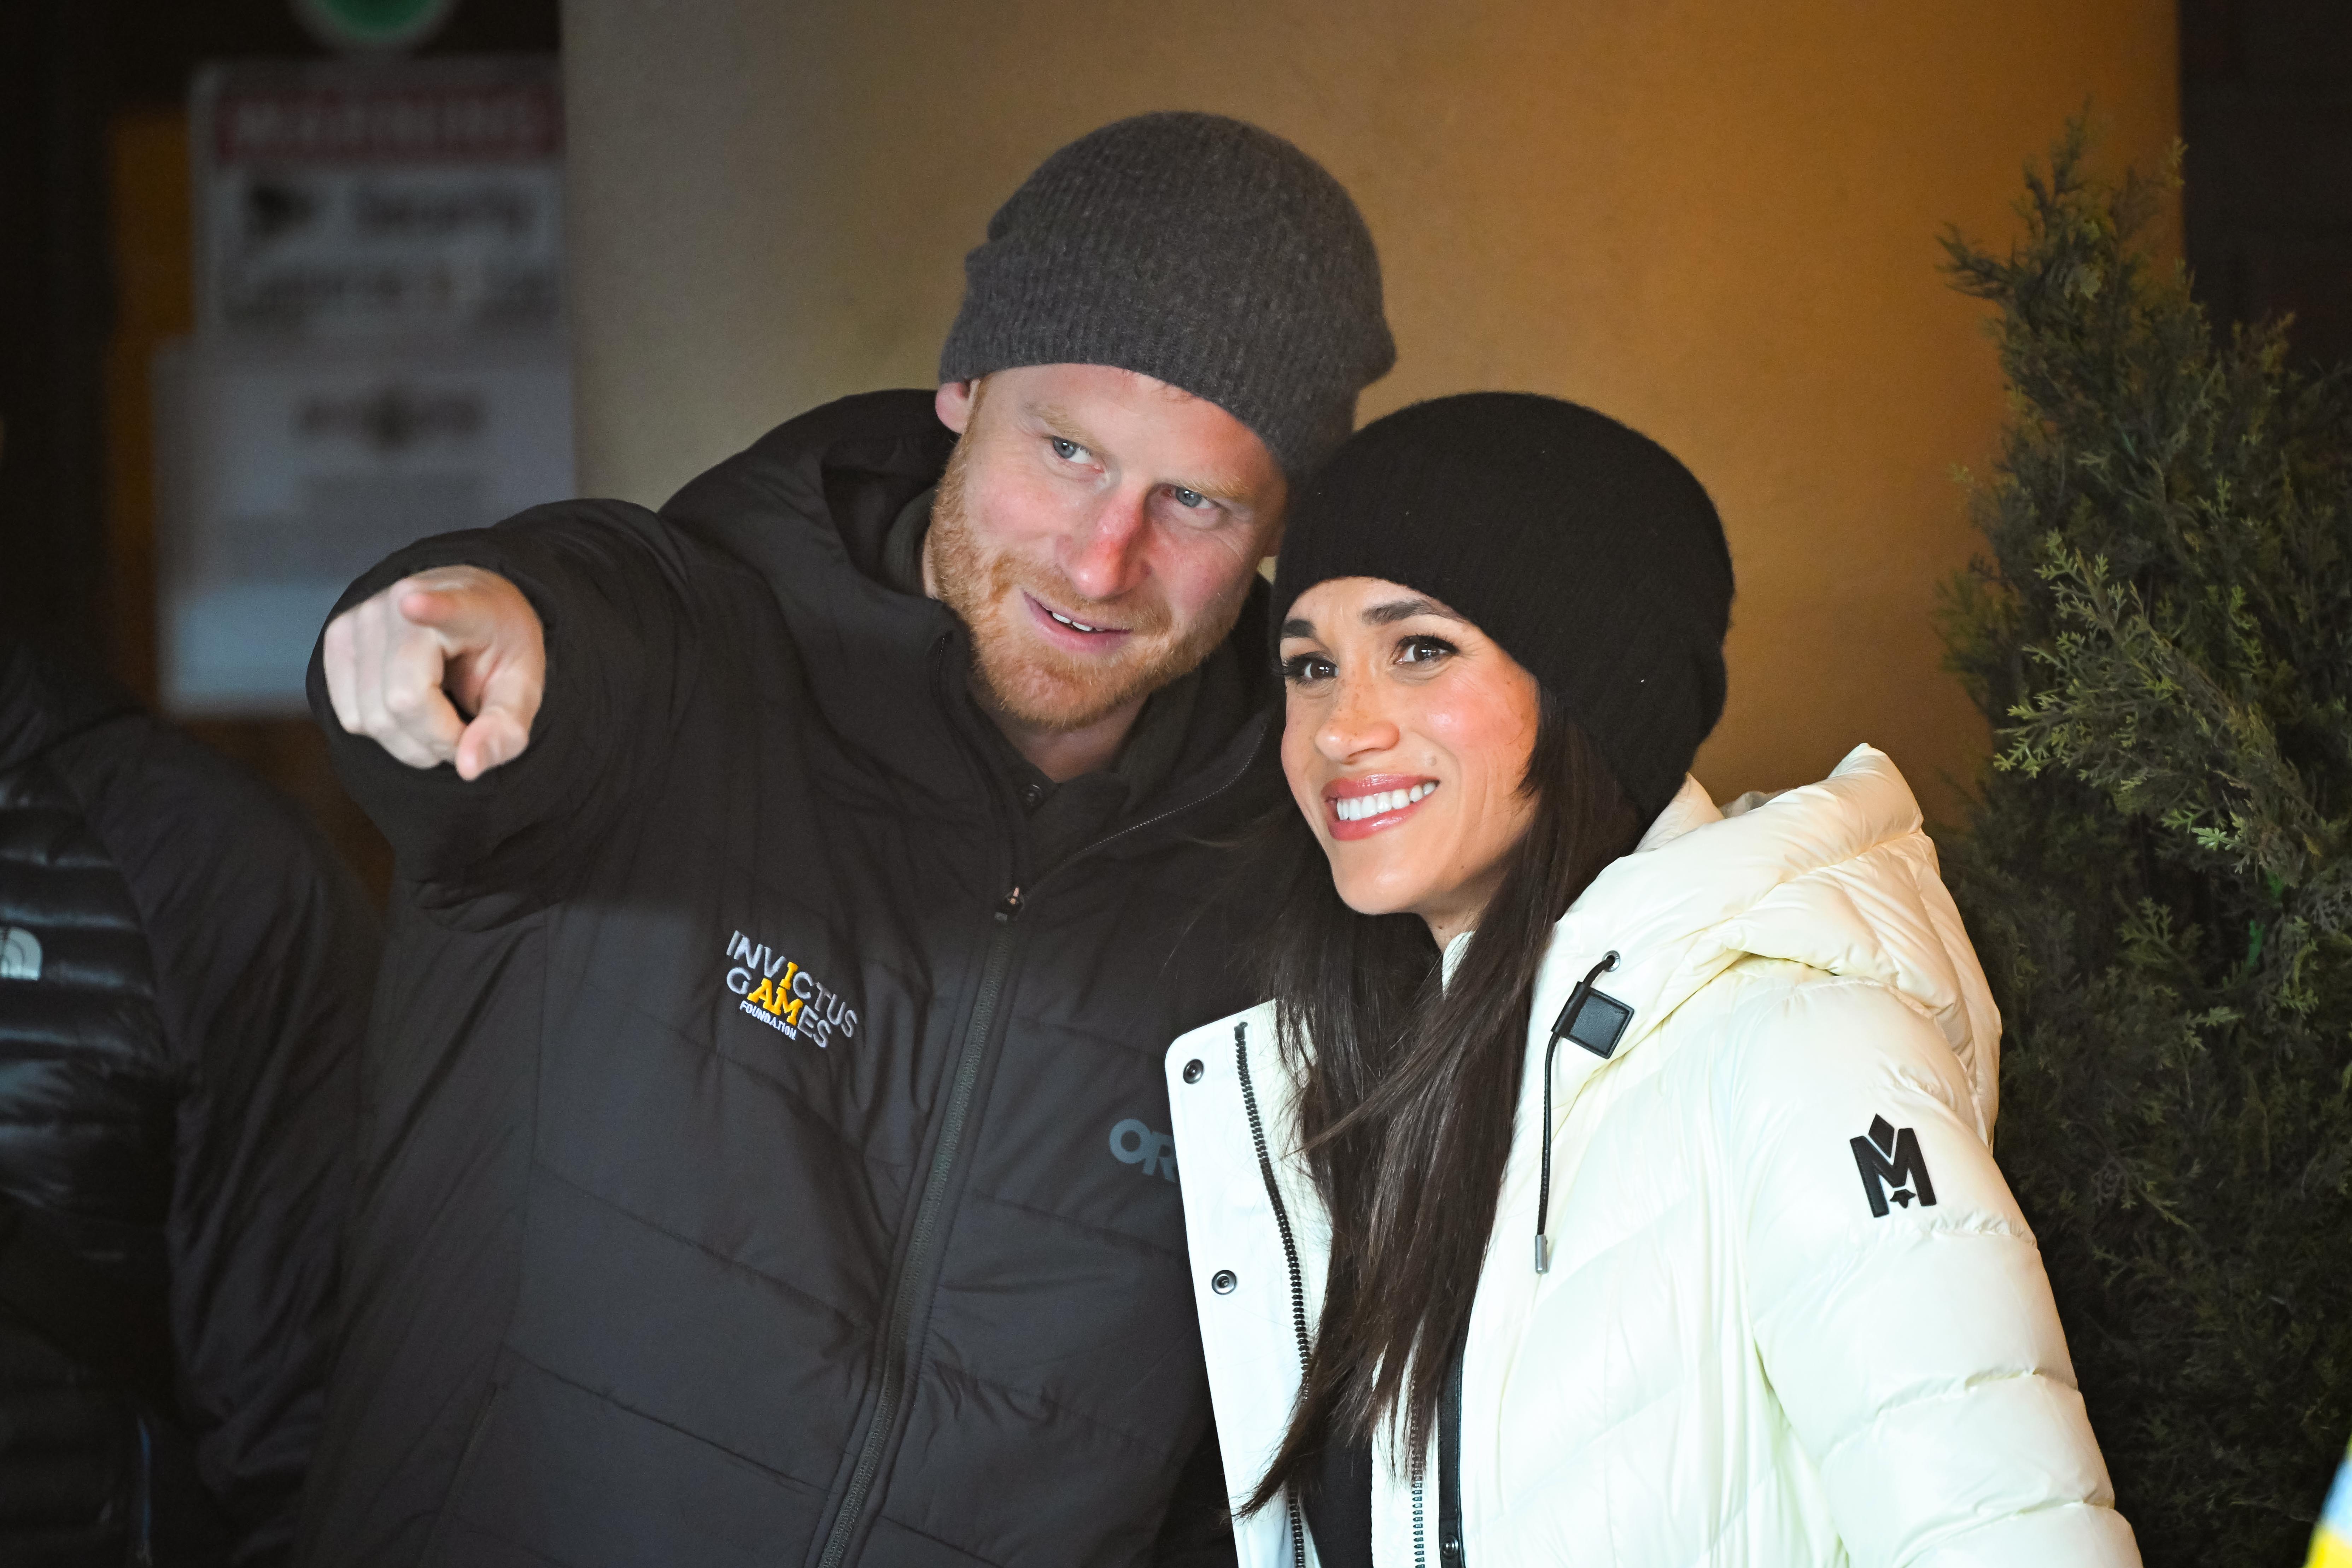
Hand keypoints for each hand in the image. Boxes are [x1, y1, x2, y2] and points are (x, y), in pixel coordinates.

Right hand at [322, 567, 544, 779]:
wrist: (469, 611)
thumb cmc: (497, 653)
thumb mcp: (522, 692)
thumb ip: (504, 731)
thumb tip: (467, 768)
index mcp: (470, 606)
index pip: (446, 606)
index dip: (430, 607)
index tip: (412, 602)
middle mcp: (406, 600)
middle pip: (403, 701)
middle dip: (437, 739)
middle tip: (464, 732)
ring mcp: (364, 616)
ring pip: (372, 717)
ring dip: (411, 742)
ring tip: (441, 720)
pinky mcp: (338, 636)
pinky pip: (351, 716)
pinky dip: (384, 731)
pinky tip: (411, 707)